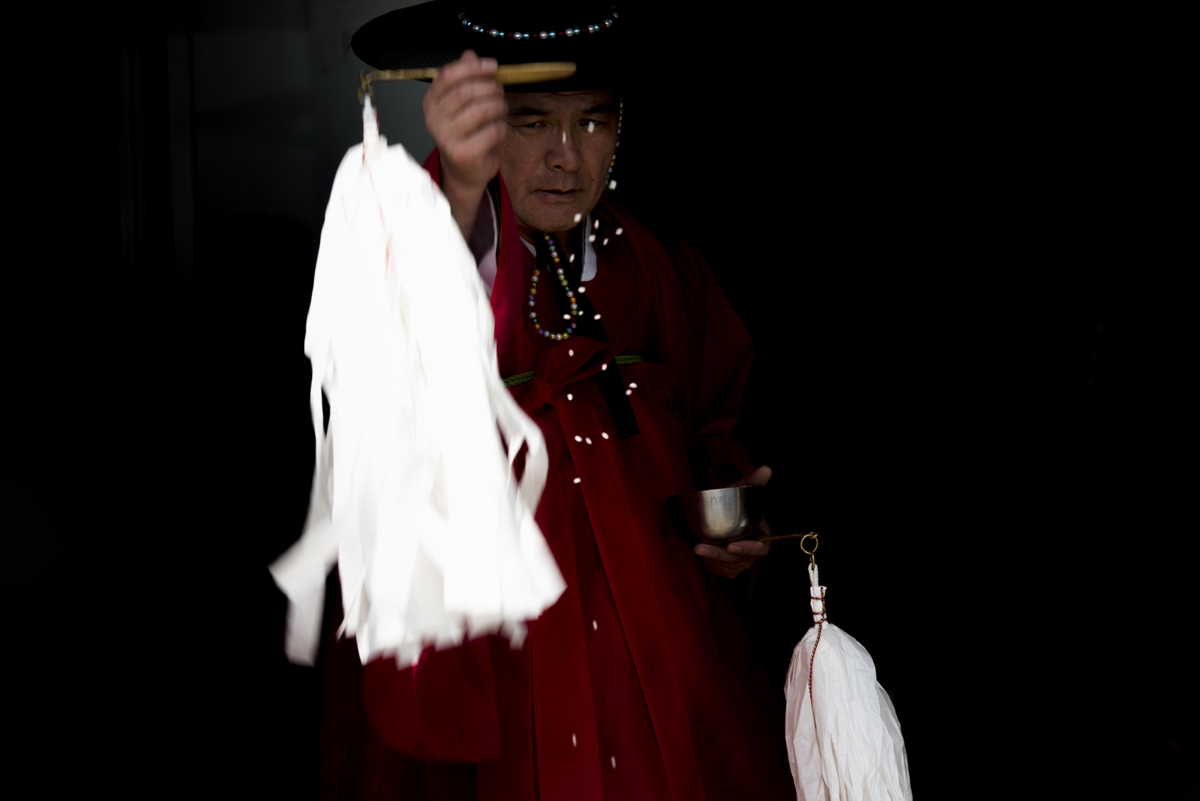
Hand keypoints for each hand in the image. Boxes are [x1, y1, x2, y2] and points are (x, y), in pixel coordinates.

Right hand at [423, 50, 507, 235]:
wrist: (464, 170)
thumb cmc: (466, 133)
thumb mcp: (462, 103)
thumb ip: (466, 78)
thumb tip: (470, 55)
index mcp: (431, 102)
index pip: (449, 75)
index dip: (474, 68)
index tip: (493, 66)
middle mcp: (434, 119)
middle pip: (466, 92)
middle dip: (490, 88)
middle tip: (500, 92)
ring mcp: (446, 138)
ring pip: (481, 110)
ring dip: (498, 106)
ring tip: (501, 109)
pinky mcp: (463, 154)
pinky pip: (491, 131)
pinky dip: (501, 127)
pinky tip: (498, 130)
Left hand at [694, 466, 772, 578]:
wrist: (721, 519)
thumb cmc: (734, 506)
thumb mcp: (740, 493)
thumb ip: (752, 482)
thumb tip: (766, 469)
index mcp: (762, 535)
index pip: (762, 547)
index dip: (749, 548)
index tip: (731, 546)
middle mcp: (753, 552)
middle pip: (740, 559)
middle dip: (719, 554)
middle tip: (701, 548)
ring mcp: (741, 563)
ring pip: (727, 565)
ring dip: (710, 558)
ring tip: (696, 548)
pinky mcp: (729, 569)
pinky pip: (720, 570)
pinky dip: (710, 563)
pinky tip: (701, 555)